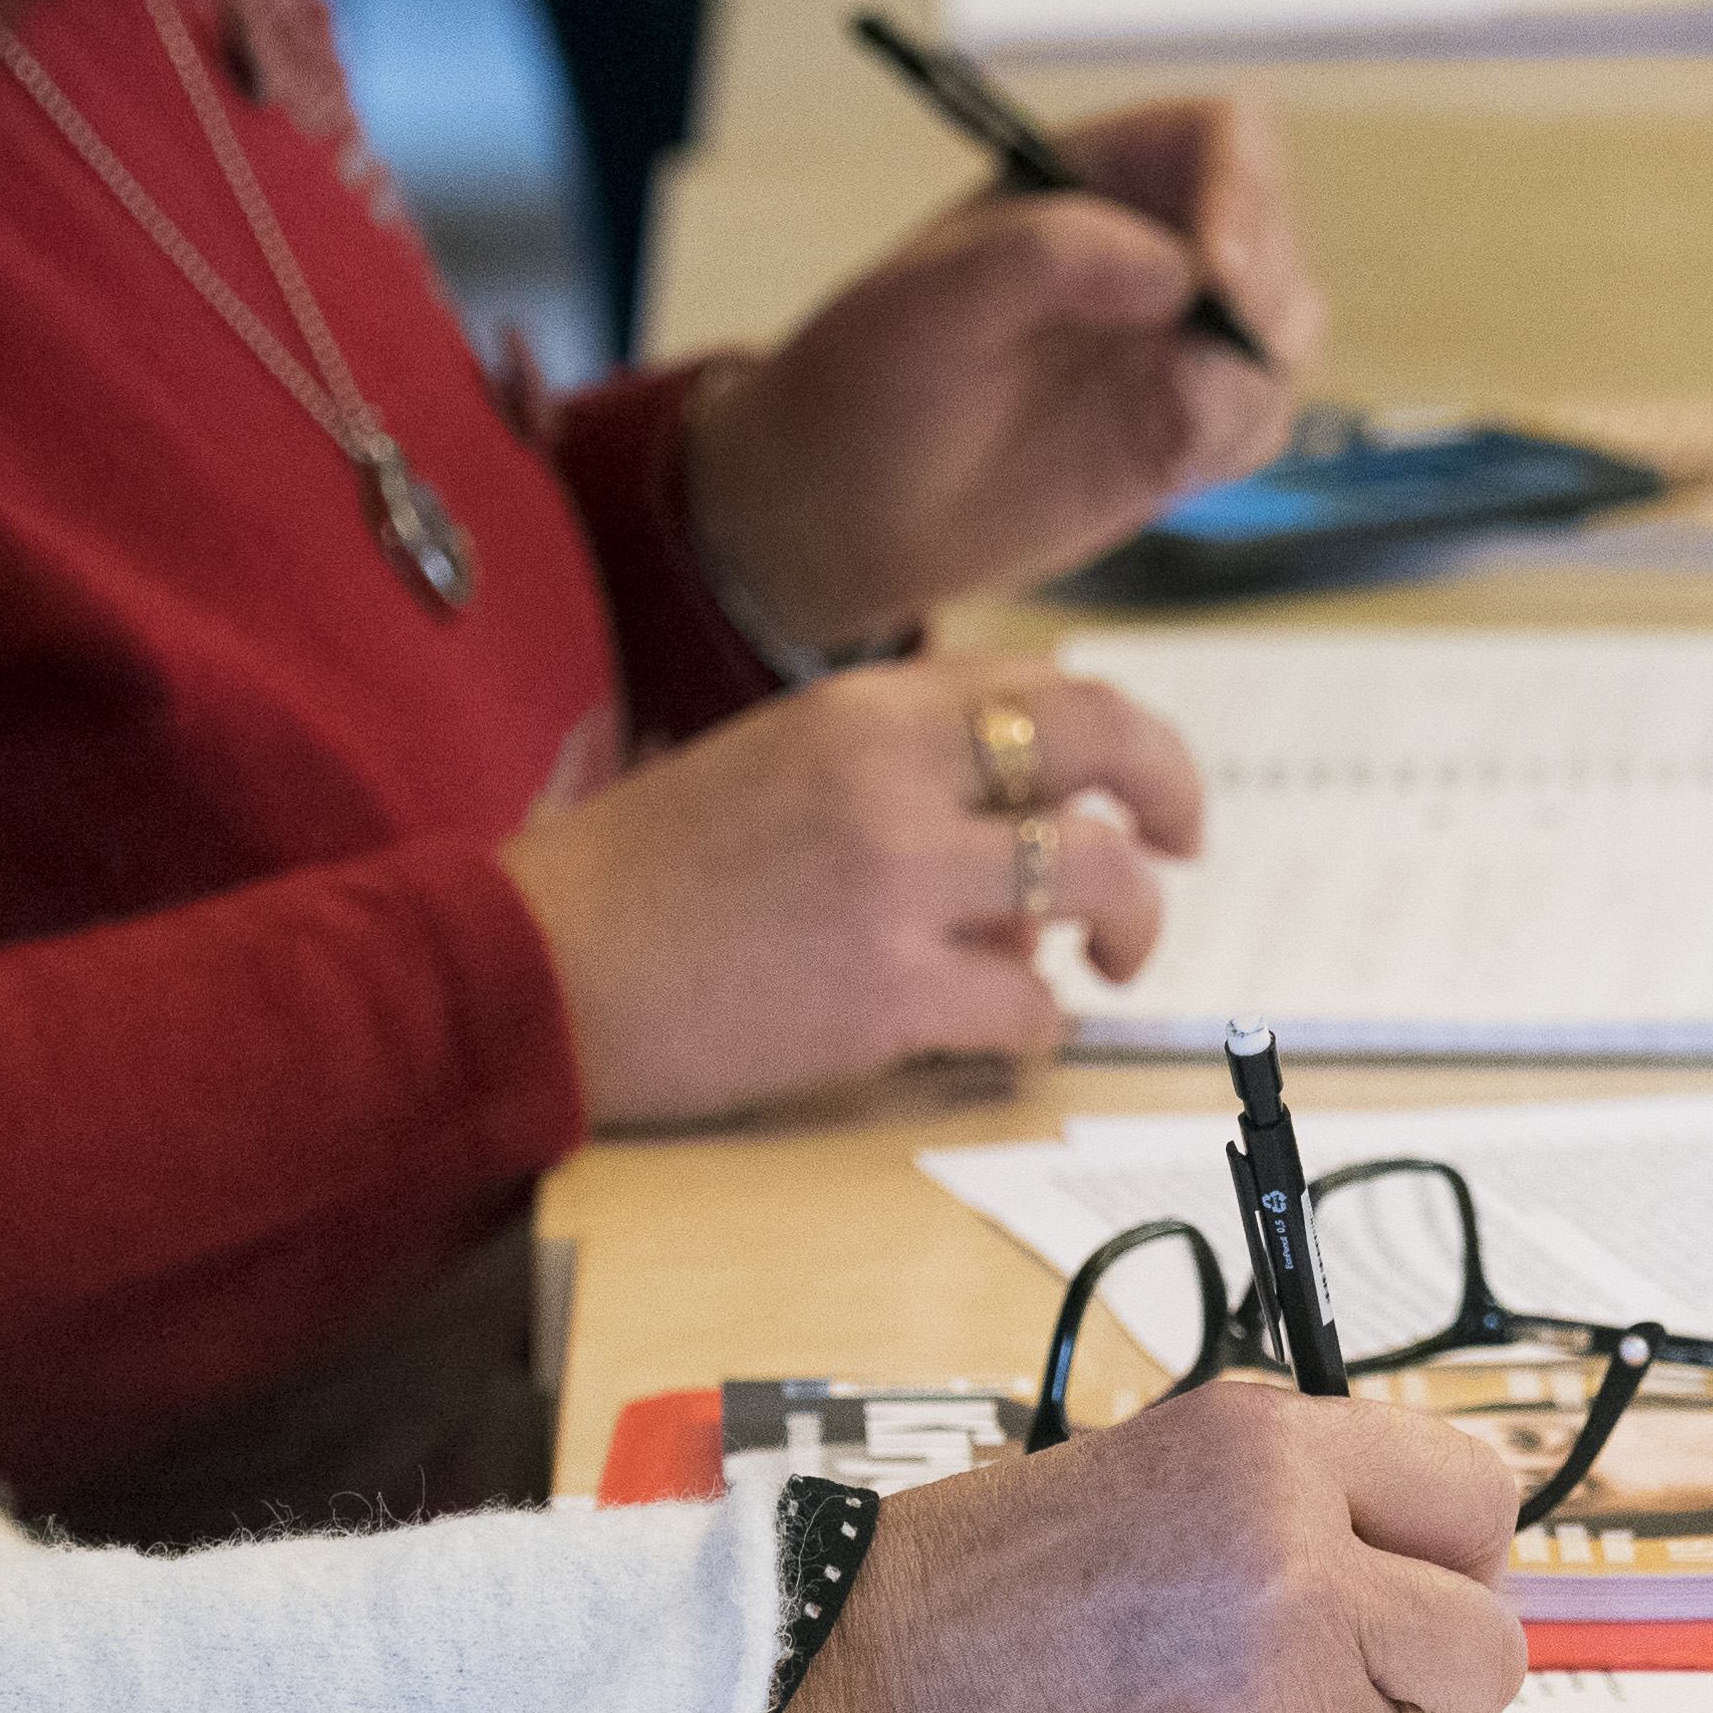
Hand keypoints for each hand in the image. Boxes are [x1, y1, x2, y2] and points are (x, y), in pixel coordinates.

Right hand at [496, 655, 1200, 1126]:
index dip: (1120, 732)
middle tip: (1181, 850)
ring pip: (1093, 876)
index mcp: (859, 707)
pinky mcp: (887, 997)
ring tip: (1108, 958)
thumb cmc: (634, 881)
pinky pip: (1029, 1005)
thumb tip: (1008, 813)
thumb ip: (887, 766)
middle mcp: (893, 774)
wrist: (530, 968)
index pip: (1045, 680)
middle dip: (1172, 795)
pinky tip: (1012, 1032)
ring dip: (1129, 922)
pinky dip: (1043, 1024)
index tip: (1137, 783)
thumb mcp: (765, 765)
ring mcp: (897, 884)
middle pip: (1104, 745)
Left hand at [687, 96, 1325, 652]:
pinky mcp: (1184, 422)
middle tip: (1197, 375)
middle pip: (1277, 237)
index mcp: (1096, 176)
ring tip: (1169, 426)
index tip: (1219, 272)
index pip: (1223, 140)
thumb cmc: (870, 383)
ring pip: (1287, 334)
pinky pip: (1262, 419)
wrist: (848, 508)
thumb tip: (1173, 272)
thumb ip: (1045, 256)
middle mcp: (1154, 244)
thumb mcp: (929, 300)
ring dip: (1248, 382)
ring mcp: (1177, 337)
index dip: (1246, 195)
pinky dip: (1235, 440)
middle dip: (1262, 304)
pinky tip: (1166, 464)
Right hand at [728, 1383, 1528, 1712]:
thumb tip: (1419, 1561)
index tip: (1414, 1589)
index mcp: (1268, 1444)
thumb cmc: (974, 1587)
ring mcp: (1287, 1673)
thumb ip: (1294, 1503)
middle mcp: (1297, 1546)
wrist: (846, 1692)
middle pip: (1488, 1640)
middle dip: (1431, 1680)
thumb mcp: (1153, 1473)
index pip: (1478, 1495)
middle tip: (1340, 1686)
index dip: (1453, 1561)